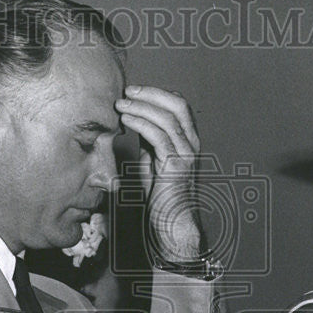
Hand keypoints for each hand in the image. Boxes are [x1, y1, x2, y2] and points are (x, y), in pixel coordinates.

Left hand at [115, 85, 202, 260]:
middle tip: (127, 92)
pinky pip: (159, 136)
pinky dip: (141, 123)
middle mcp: (192, 143)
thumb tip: (136, 120)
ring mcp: (186, 154)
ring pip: (168, 117)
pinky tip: (127, 120)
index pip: (179, 105)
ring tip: (121, 105)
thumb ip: (150, 140)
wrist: (172, 221)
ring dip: (141, 107)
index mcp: (188, 139)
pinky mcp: (176, 166)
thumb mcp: (153, 159)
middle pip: (177, 104)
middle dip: (150, 94)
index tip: (133, 92)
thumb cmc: (161, 194)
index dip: (157, 94)